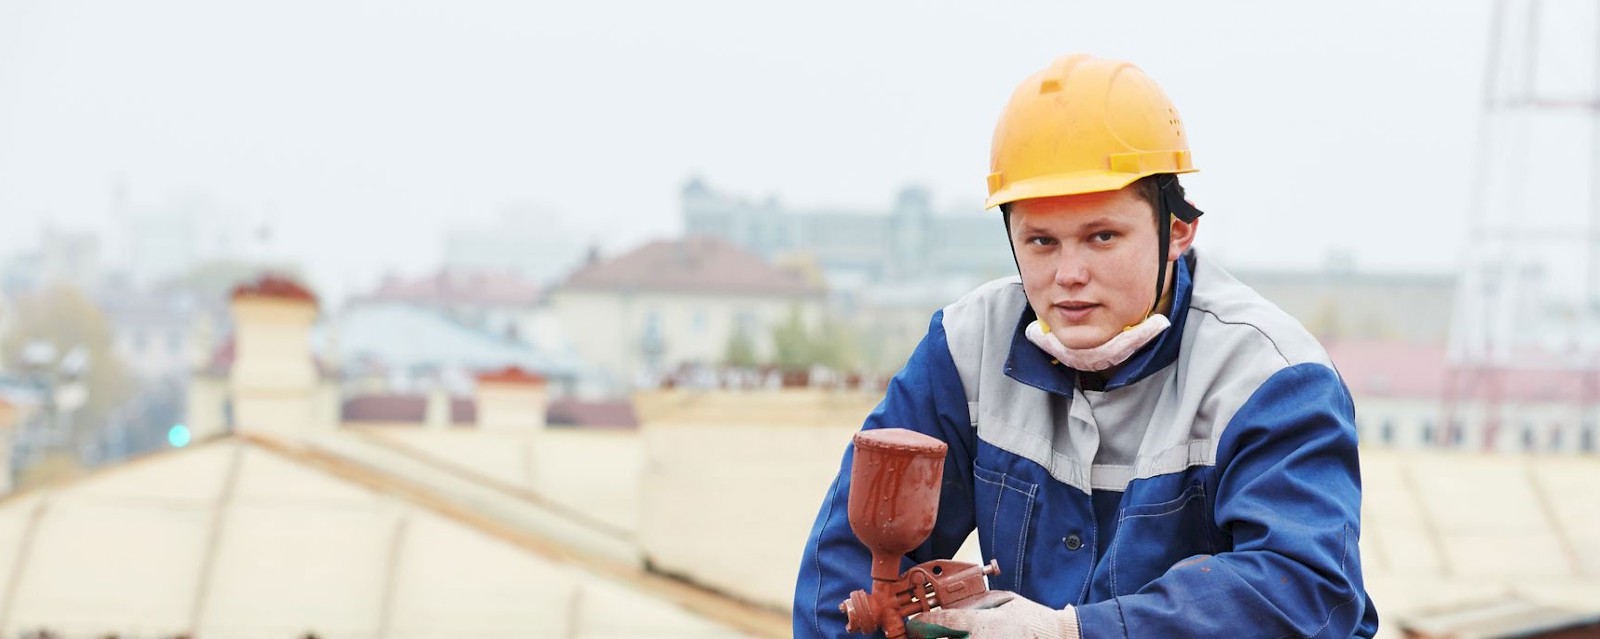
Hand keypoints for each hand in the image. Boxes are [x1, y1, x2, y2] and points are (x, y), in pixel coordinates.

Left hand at [905, 592, 1078, 638]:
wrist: (1053, 637)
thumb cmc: (1030, 619)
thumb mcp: (1002, 600)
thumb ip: (976, 602)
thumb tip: (955, 607)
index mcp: (979, 624)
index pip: (940, 623)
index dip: (921, 623)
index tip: (913, 623)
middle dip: (926, 638)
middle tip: (921, 634)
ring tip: (940, 637)